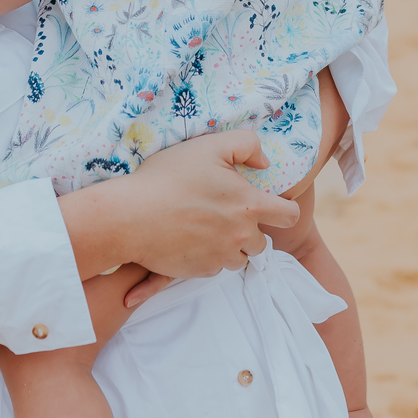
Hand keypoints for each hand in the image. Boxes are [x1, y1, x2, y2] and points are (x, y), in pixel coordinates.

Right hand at [60, 129, 297, 291]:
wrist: (129, 216)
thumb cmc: (167, 177)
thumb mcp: (209, 146)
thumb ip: (246, 145)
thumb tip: (264, 163)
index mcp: (248, 206)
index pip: (289, 216)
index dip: (285, 209)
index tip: (273, 205)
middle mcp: (240, 236)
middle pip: (262, 242)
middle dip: (249, 229)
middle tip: (224, 213)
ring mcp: (220, 257)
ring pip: (239, 257)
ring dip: (230, 245)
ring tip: (205, 226)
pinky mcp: (200, 272)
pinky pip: (214, 267)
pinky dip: (208, 256)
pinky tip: (189, 238)